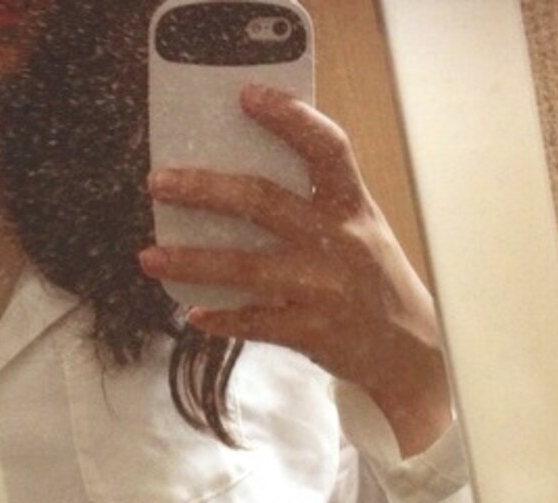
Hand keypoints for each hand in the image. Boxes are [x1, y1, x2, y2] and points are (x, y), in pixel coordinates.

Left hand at [139, 86, 452, 455]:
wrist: (408, 350)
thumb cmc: (371, 281)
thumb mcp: (359, 231)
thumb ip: (318, 204)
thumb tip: (243, 183)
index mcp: (352, 207)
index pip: (326, 148)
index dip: (289, 118)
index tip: (246, 97)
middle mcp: (339, 242)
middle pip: (263, 202)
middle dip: (204, 189)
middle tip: (158, 182)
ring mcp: (324, 288)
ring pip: (245, 267)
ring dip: (191, 262)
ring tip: (149, 257)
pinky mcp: (312, 331)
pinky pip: (254, 322)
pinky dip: (221, 318)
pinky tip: (194, 313)